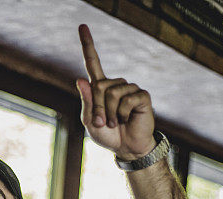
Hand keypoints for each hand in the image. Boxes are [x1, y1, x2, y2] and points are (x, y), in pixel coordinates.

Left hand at [76, 24, 156, 159]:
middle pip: (99, 86)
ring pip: (112, 94)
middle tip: (102, 123)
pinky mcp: (142, 96)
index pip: (93, 63)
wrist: (127, 148)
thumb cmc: (108, 135)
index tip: (82, 26)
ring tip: (115, 122)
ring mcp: (130, 89)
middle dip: (97, 108)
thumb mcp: (89, 122)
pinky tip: (126, 119)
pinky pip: (127, 100)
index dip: (88, 45)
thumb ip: (86, 102)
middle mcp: (116, 84)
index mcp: (101, 88)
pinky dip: (123, 114)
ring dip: (109, 113)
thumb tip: (81, 79)